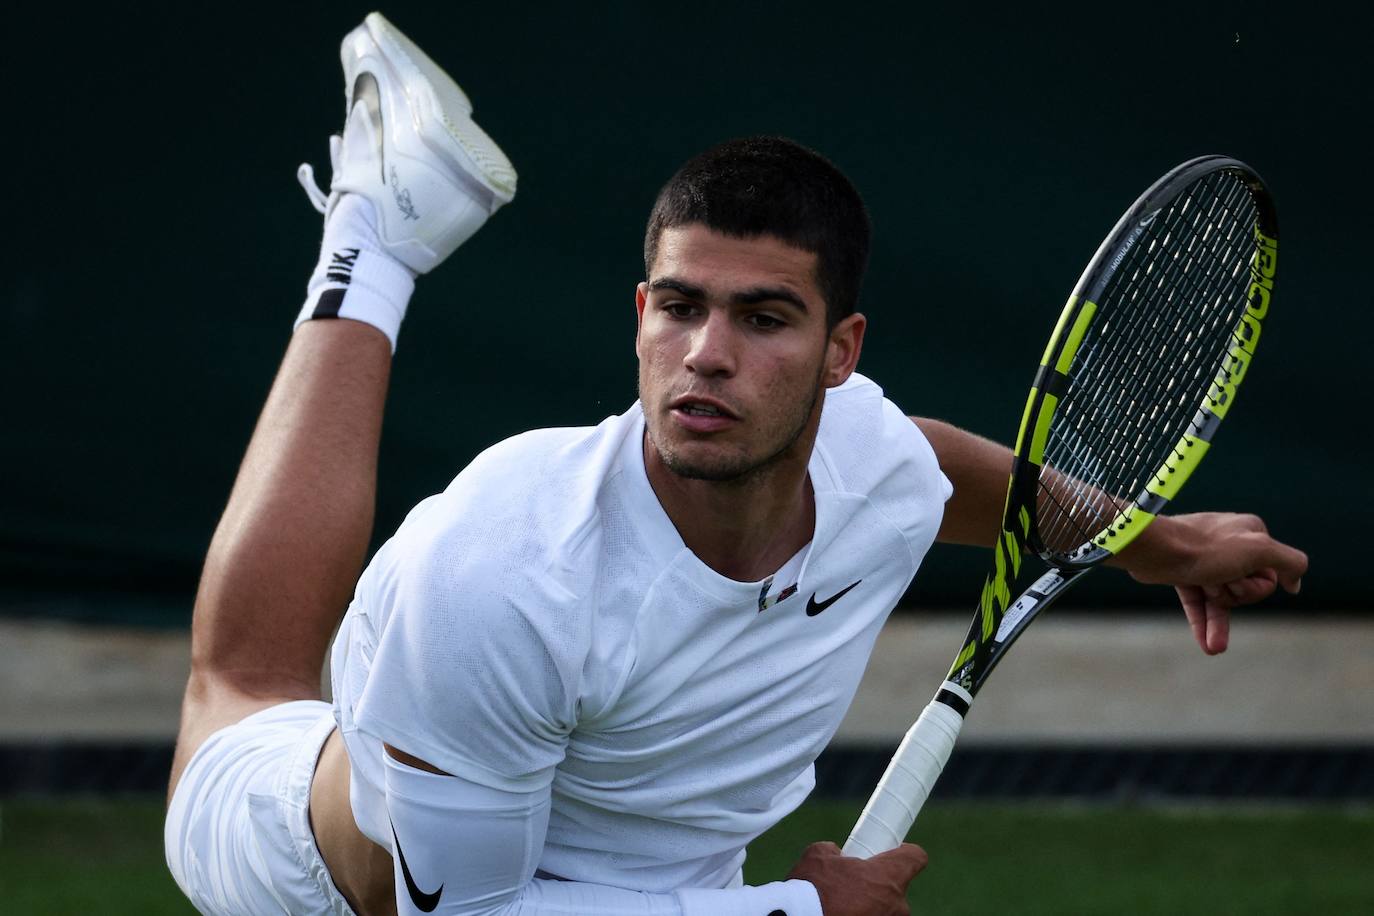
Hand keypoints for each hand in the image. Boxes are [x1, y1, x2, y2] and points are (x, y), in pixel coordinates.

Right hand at [787, 841, 927, 915]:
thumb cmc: (812, 889)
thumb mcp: (819, 855)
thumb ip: (834, 851)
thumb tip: (835, 854)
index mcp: (889, 875)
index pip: (916, 857)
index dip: (904, 852)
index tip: (892, 852)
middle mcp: (896, 903)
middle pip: (896, 888)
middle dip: (877, 885)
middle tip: (853, 884)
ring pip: (885, 910)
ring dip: (869, 906)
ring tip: (842, 904)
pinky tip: (841, 914)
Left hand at [1117, 512, 1306, 654]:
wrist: (1154, 550)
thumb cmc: (1206, 549)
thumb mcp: (1260, 549)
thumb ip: (1290, 562)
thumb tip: (1295, 583)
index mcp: (1251, 533)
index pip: (1271, 574)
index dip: (1258, 584)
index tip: (1241, 574)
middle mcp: (1230, 544)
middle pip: (1247, 587)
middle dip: (1235, 595)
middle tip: (1218, 581)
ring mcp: (1205, 560)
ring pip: (1222, 599)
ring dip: (1219, 622)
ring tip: (1214, 646)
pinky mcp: (1184, 573)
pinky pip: (1199, 603)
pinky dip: (1204, 623)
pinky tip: (1209, 645)